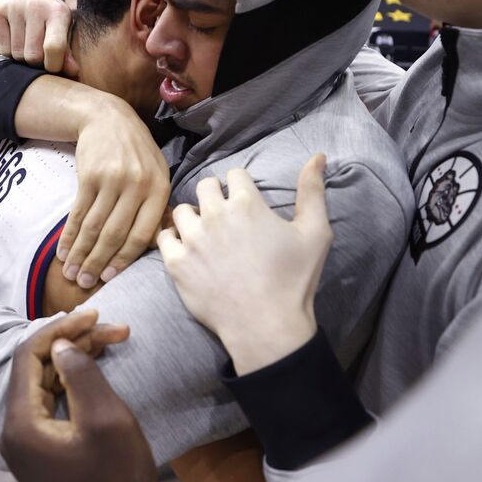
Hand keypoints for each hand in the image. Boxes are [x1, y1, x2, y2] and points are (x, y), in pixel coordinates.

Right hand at [0, 0, 78, 76]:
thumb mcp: (63, 32)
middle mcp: (35, 6)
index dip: (53, 65)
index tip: (52, 67)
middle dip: (36, 62)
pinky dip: (9, 51)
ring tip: (27, 44)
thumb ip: (67, 53)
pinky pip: (3, 49)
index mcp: (57, 12)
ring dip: (22, 57)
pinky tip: (15, 38)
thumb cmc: (50, 20)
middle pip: (33, 55)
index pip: (54, 47)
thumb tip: (73, 71)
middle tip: (39, 52)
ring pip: (16, 54)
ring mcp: (14, 7)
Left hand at [0, 309, 171, 481]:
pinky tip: (99, 371)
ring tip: (113, 341)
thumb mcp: (106, 421)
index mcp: (20, 424)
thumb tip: (62, 345)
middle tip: (113, 327)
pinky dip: (75, 385)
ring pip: (46, 386)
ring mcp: (28, 448)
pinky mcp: (45, 457)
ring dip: (76, 361)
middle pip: (36, 369)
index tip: (97, 314)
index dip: (60, 329)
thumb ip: (81, 374)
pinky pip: (53, 408)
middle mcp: (14, 434)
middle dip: (72, 342)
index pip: (28, 356)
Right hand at [60, 97, 169, 288]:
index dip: (123, 259)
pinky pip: (78, 212)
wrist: (109, 118)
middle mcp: (137, 185)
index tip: (109, 277)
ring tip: (71, 272)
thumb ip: (157, 207)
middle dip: (97, 262)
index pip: (141, 234)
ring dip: (80, 253)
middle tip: (85, 283)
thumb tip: (157, 246)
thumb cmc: (136, 153)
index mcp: (159, 189)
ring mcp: (112, 179)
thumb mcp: (157, 173)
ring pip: (94, 226)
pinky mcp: (90, 175)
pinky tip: (63, 251)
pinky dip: (69, 235)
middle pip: (114, 234)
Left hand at [157, 157, 332, 373]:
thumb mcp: (315, 232)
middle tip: (224, 216)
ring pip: (182, 210)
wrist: (266, 326)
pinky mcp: (176, 263)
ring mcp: (193, 239)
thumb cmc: (294, 280)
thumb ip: (313, 190)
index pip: (235, 174)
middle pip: (205, 186)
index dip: (241, 186)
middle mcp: (216, 215)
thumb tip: (317, 156)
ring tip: (204, 232)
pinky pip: (163, 237)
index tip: (245, 201)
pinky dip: (173, 238)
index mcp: (248, 204)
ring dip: (193, 216)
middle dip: (215, 195)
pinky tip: (187, 248)